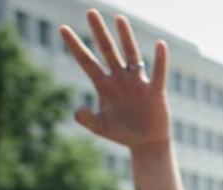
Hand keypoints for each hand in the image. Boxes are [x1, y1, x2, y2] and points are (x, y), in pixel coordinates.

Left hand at [59, 10, 169, 150]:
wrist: (146, 143)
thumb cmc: (123, 134)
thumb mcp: (101, 128)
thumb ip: (87, 119)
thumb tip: (77, 109)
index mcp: (104, 85)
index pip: (87, 61)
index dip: (75, 46)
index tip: (63, 28)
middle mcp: (119, 79)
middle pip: (107, 51)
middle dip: (99, 32)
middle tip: (90, 12)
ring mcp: (137, 82)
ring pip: (130, 55)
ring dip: (125, 37)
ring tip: (119, 18)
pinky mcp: (155, 90)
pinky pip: (157, 72)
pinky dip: (160, 60)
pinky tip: (160, 44)